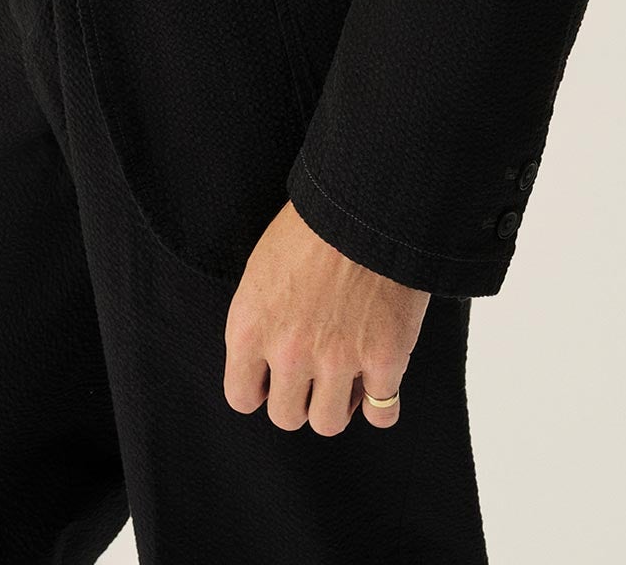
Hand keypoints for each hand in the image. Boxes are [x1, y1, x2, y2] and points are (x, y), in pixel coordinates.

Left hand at [223, 199, 429, 434]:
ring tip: (347, 374)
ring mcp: (337, 360)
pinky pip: (382, 413)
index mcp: (249, 327)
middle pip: (287, 417)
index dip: (260, 389)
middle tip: (314, 372)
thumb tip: (267, 364)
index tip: (274, 377)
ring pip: (329, 423)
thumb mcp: (263, 269)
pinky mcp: (384, 360)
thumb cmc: (312, 226)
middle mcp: (289, 351)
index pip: (241, 398)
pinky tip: (380, 379)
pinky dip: (381, 400)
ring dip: (338, 402)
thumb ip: (260, 322)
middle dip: (300, 398)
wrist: (367, 202)